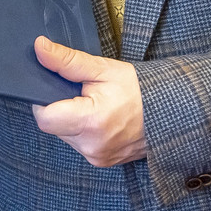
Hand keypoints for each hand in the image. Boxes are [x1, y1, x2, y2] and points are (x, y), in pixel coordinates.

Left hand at [31, 36, 147, 166]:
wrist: (170, 111)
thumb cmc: (138, 89)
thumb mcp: (102, 69)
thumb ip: (67, 60)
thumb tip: (39, 48)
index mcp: (91, 122)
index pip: (44, 117)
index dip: (42, 100)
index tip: (55, 88)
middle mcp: (92, 145)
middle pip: (53, 126)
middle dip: (60, 107)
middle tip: (80, 93)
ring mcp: (97, 157)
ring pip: (64, 135)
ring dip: (71, 120)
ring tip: (92, 105)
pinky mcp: (102, 162)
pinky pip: (78, 143)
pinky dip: (82, 130)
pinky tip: (98, 118)